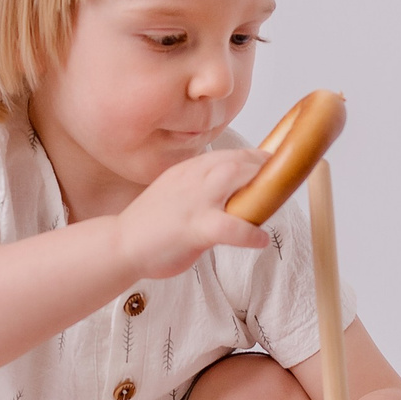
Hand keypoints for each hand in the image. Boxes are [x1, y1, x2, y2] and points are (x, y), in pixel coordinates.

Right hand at [112, 149, 269, 279]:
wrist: (119, 244)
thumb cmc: (149, 226)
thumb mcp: (175, 196)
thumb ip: (200, 191)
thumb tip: (229, 198)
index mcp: (186, 172)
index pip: (225, 155)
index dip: (251, 157)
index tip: (270, 162)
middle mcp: (191, 179)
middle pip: (234, 160)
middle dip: (261, 163)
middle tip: (281, 173)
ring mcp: (192, 202)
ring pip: (233, 179)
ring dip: (260, 184)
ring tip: (277, 195)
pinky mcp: (193, 228)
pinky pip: (230, 226)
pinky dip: (249, 232)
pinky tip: (261, 240)